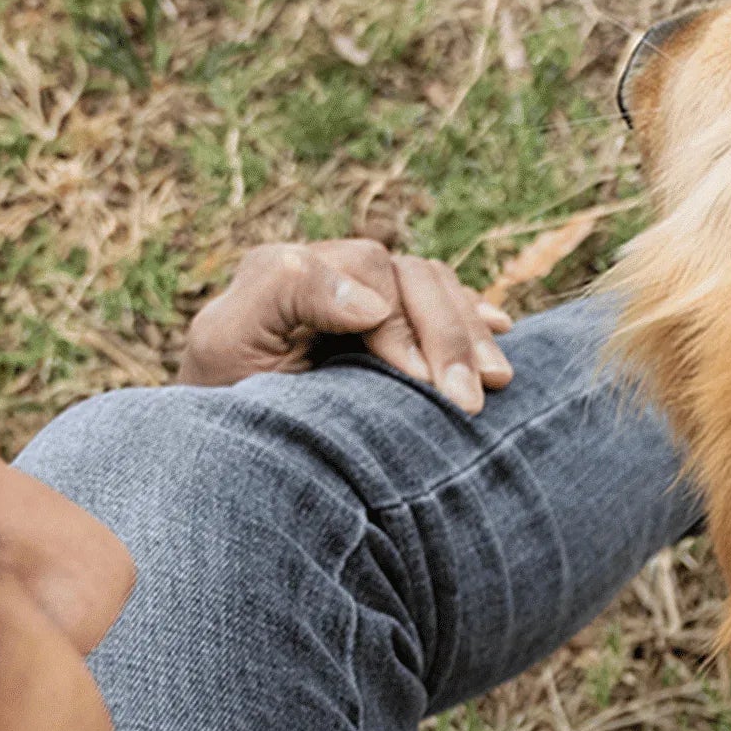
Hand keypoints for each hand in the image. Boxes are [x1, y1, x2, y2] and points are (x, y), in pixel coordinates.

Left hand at [176, 240, 515, 413]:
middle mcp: (331, 275)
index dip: (402, 324)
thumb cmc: (226, 410)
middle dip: (448, 336)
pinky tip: (504, 336)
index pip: (366, 270)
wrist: (231, 461)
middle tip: (469, 401)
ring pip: (438, 289)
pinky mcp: (397, 329)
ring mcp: (369, 300)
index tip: (424, 384)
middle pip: (412, 276)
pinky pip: (450, 303)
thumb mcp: (229, 346)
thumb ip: (282, 291)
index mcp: (285, 271)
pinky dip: (477, 319)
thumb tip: (372, 298)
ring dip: (471, 333)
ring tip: (497, 382)